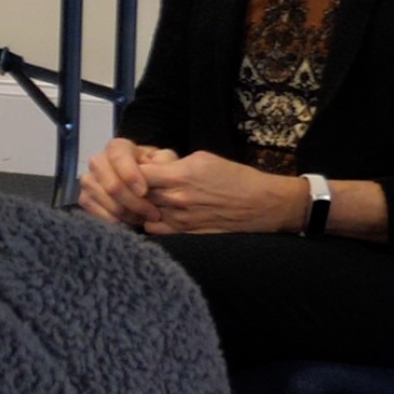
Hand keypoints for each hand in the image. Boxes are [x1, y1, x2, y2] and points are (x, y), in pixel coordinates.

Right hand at [76, 137, 162, 226]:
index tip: (144, 191)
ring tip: (142, 219)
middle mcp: (99, 160)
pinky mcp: (85, 195)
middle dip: (129, 200)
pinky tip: (125, 222)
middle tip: (151, 213)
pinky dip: (107, 216)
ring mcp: (89, 178)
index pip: (118, 154)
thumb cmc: (157, 173)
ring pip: (97, 193)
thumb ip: (163, 163)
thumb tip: (152, 169)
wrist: (149, 188)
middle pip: (107, 179)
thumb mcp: (166, 163)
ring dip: (121, 210)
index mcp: (119, 147)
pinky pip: (89, 205)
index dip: (129, 173)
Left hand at [131, 149, 302, 235]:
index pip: (137, 173)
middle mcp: (176, 199)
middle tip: (138, 185)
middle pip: (136, 195)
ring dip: (142, 206)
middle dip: (133, 189)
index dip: (132, 171)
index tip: (137, 169)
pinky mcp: (185, 235)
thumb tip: (151, 166)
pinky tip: (158, 215)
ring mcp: (179, 220)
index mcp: (180, 175)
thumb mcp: (203, 159)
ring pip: (142, 213)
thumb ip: (173, 164)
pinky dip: (151, 222)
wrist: (261, 204)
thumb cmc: (234, 177)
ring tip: (149, 199)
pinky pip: (153, 230)